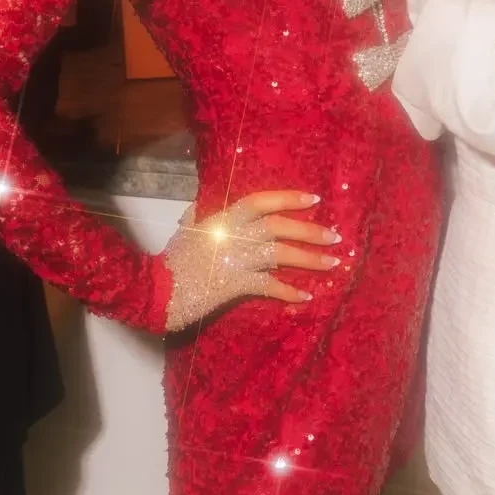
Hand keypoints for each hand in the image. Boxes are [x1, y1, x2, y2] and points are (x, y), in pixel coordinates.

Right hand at [163, 191, 339, 330]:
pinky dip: (289, 292)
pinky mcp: (236, 285)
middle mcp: (234, 235)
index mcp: (223, 218)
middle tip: (335, 237)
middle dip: (310, 232)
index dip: (289, 199)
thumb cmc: (173, 259)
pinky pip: (269, 287)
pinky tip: (306, 296)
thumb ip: (200, 215)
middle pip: (279, 228)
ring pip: (280, 255)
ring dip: (309, 260)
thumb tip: (204, 206)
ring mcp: (236, 260)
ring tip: (332, 264)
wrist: (158, 291)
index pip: (261, 201)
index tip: (314, 200)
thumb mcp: (187, 230)